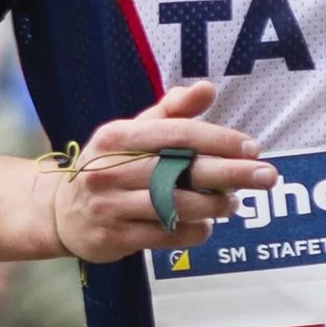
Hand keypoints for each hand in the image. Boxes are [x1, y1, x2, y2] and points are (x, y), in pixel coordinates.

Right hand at [39, 82, 274, 265]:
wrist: (59, 212)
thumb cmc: (108, 166)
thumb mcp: (131, 133)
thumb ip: (171, 112)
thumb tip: (207, 88)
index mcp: (118, 137)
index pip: (176, 134)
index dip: (218, 139)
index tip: (252, 147)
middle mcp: (111, 170)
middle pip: (181, 171)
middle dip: (230, 173)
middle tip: (266, 176)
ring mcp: (110, 206)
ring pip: (176, 206)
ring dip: (214, 206)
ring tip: (232, 203)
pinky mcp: (114, 238)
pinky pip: (167, 236)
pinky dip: (195, 232)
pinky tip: (207, 226)